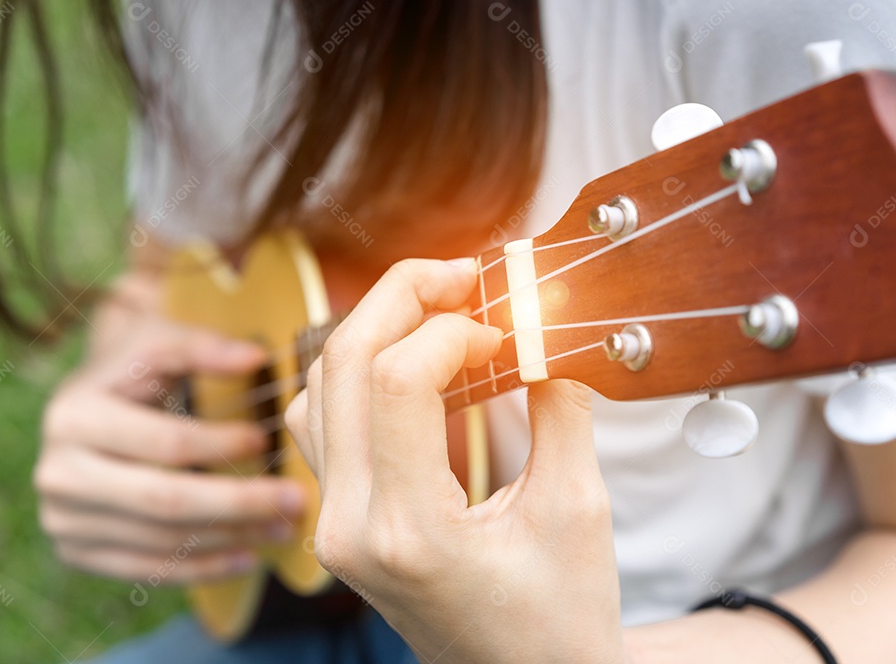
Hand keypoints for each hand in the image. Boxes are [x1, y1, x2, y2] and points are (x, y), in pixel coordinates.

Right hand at [34, 310, 305, 583]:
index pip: (164, 442)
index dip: (221, 445)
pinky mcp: (75, 550)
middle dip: (237, 503)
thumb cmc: (134, 369)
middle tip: (294, 502)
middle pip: (163, 500)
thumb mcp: (159, 341)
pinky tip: (248, 557)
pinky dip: (202, 568)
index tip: (268, 442)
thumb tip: (257, 357)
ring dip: (230, 538)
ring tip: (282, 526)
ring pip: (160, 540)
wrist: (86, 405)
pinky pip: (147, 569)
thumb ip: (203, 347)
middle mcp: (58, 472)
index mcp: (74, 416)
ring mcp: (62, 519)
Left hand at [286, 259, 626, 663]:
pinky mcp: (339, 519)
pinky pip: (322, 421)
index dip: (453, 327)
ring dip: (375, 330)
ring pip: (318, 386)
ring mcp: (334, 525)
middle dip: (402, 297)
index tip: (506, 327)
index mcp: (408, 531)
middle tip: (462, 275)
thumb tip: (547, 329)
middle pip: (341, 364)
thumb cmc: (557, 620)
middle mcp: (350, 526)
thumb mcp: (577, 510)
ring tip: (440, 313)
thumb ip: (559, 408)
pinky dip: (360, 373)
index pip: (396, 378)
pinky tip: (413, 365)